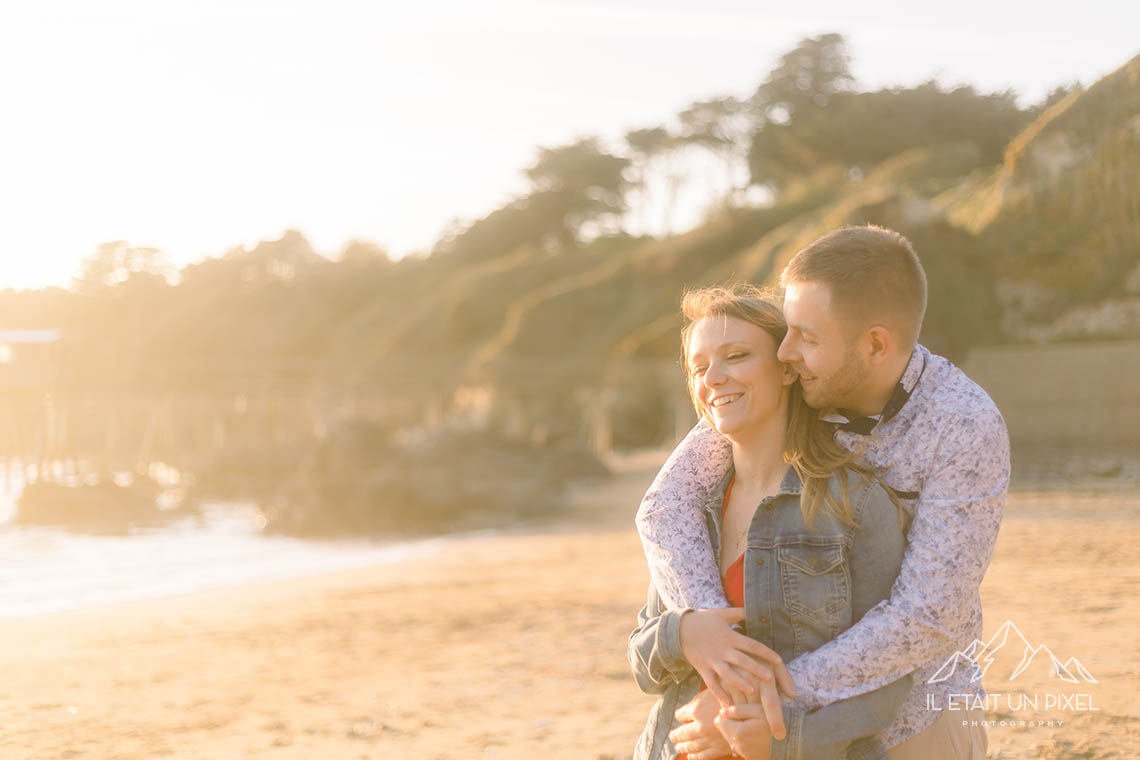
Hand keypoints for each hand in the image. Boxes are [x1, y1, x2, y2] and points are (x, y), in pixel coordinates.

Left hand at [668, 689, 732, 759]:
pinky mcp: (718, 749)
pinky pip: (704, 756)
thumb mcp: (713, 691)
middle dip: (676, 735)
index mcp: (696, 710)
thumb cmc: (733, 697)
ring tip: (677, 747)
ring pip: (691, 746)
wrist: (753, 713)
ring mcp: (708, 740)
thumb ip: (699, 699)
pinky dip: (695, 757)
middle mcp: (700, 726)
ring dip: (682, 747)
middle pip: (682, 733)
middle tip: (672, 736)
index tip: (679, 716)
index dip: (680, 715)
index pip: (680, 715)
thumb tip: (688, 705)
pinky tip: (690, 756)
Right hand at [678, 608, 795, 706]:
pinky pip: (712, 683)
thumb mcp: (721, 614)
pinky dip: (719, 694)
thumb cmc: (702, 620)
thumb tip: (754, 609)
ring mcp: (712, 660)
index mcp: (729, 636)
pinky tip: (728, 704)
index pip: (751, 645)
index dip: (765, 652)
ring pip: (728, 674)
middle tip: (770, 678)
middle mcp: (722, 650)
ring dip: (740, 682)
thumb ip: (739, 613)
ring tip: (751, 690)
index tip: (779, 660)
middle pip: (742, 660)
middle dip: (756, 669)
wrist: (678, 629)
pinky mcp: (702, 668)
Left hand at [715, 697, 776, 759]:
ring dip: (736, 731)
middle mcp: (738, 746)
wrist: (791, 742)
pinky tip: (755, 735)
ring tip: (751, 725)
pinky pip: (739, 746)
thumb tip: (721, 711)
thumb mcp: (759, 710)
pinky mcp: (749, 758)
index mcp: (738, 732)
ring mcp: (743, 753)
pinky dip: (743, 739)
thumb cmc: (775, 723)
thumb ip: (738, 709)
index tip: (737, 711)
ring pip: (730, 738)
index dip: (726, 714)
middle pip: (723, 730)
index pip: (719, 721)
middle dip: (730, 723)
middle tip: (746, 717)